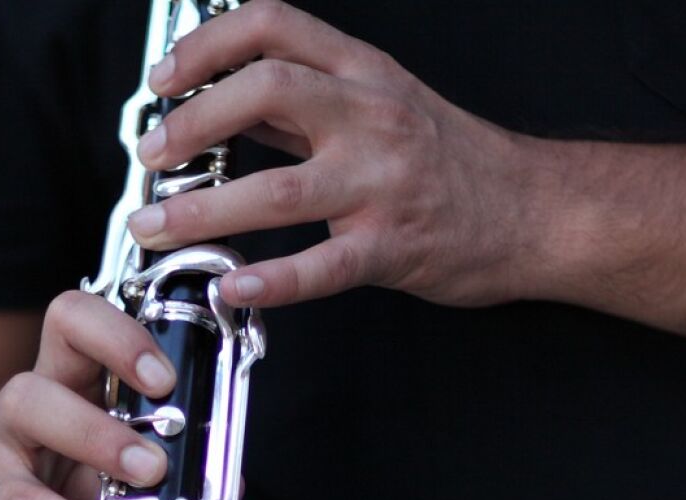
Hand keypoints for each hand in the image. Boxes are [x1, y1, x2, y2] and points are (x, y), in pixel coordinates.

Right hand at [0, 292, 175, 499]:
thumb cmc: (66, 491)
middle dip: (99, 435)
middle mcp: (12, 426)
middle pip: (29, 399)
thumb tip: (223, 469)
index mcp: (59, 387)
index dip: (114, 339)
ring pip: (20, 498)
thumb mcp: (110, 460)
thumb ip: (157, 454)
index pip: (68, 323)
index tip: (163, 379)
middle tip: (156, 470)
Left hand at [126, 0, 547, 309]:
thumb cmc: (454, 162)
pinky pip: (323, 265)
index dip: (206, 44)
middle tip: (152, 154)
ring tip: (156, 227)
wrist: (534, 212)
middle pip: (268, 89)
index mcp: (364, 74)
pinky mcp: (393, 246)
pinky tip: (231, 286)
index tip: (164, 79)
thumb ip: (307, 105)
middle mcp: (372, 116)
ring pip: (280, 187)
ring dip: (204, 210)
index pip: (274, 25)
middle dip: (193, 120)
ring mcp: (384, 183)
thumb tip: (223, 106)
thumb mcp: (383, 106)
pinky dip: (271, 280)